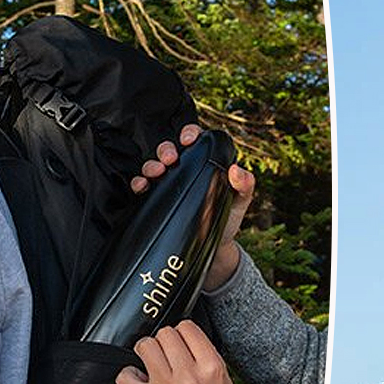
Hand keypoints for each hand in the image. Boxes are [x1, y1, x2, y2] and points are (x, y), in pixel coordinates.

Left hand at [116, 320, 251, 383]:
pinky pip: (126, 378)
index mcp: (211, 366)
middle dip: (166, 342)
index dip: (183, 332)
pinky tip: (139, 379)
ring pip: (146, 347)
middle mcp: (189, 375)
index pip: (187, 327)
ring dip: (148, 353)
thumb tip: (183, 336)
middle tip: (169, 355)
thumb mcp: (224, 376)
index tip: (181, 341)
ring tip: (154, 364)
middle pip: (165, 334)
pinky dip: (129, 376)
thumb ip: (204, 353)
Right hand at [130, 123, 254, 289]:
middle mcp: (183, 171)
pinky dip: (138, 183)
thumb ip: (245, 185)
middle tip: (171, 158)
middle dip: (166, 149)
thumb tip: (236, 171)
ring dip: (151, 165)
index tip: (189, 140)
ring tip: (156, 172)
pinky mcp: (156, 201)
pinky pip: (142, 187)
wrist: (213, 249)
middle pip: (169, 150)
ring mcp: (168, 185)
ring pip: (153, 165)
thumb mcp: (240, 202)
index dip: (189, 134)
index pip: (195, 140)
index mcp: (204, 163)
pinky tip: (141, 186)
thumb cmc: (228, 219)